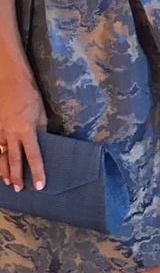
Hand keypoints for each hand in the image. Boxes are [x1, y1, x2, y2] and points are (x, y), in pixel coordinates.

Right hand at [0, 73, 47, 190]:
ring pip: (2, 156)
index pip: (33, 156)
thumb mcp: (40, 114)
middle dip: (16, 176)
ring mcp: (0, 132)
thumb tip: (42, 144)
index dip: (37, 172)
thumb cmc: (29, 96)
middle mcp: (11, 135)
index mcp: (26, 131)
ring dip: (5, 171)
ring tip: (7, 183)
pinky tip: (0, 165)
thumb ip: (40, 131)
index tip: (39, 185)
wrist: (10, 82)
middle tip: (19, 189)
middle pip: (14, 160)